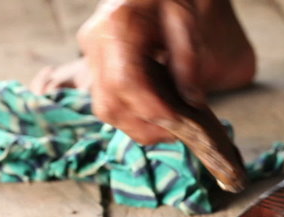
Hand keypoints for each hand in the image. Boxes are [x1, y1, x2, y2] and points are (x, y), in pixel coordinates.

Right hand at [77, 0, 206, 144]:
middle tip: (179, 132)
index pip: (125, 82)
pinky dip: (135, 114)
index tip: (179, 123)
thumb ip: (188, 59)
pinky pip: (110, 100)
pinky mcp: (98, 64)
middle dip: (144, 127)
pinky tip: (160, 112)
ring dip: (139, 125)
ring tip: (171, 125)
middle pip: (109, 104)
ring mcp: (92, 54)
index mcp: (115, 25)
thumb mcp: (185, 17)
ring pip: (106, 109)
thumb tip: (192, 102)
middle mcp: (95, 42)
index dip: (151, 110)